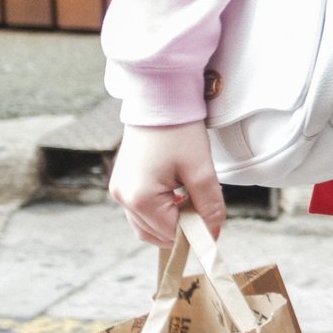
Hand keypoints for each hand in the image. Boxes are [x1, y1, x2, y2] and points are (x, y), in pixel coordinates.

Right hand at [108, 120, 225, 246]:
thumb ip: (209, 206)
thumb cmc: (179, 130)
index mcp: (139, 198)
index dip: (195, 232)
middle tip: (204, 208)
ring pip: (147, 225)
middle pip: (155, 234)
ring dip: (171, 220)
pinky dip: (161, 210)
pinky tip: (179, 194)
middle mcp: (122, 197)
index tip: (214, 223)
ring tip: (192, 197)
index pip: (170, 234)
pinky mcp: (122, 182)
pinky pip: (141, 209)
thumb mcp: (201, 170)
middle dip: (182, 227)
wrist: (160, 98)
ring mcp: (119, 190)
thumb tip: (213, 234)